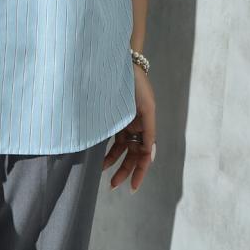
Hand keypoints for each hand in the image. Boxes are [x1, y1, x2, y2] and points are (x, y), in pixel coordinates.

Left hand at [102, 64, 155, 192]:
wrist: (122, 62)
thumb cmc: (134, 82)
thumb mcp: (144, 105)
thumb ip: (147, 129)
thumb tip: (148, 153)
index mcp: (147, 124)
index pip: (145, 155)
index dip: (140, 172)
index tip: (132, 187)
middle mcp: (139, 126)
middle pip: (134, 155)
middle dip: (125, 171)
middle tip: (113, 185)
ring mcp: (128, 123)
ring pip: (124, 149)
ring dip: (116, 162)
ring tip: (104, 174)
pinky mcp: (117, 118)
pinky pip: (116, 139)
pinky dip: (111, 150)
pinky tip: (101, 159)